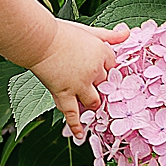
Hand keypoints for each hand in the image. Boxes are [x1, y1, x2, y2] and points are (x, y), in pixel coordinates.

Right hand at [31, 21, 125, 140]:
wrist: (38, 39)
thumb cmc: (60, 32)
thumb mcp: (89, 30)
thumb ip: (109, 35)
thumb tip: (127, 32)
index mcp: (102, 53)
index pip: (113, 66)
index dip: (107, 69)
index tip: (101, 71)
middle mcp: (94, 71)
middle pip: (105, 85)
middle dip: (100, 87)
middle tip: (93, 88)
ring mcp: (80, 84)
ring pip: (94, 101)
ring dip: (93, 104)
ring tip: (89, 105)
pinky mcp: (65, 93)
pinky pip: (72, 113)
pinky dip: (76, 126)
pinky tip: (79, 135)